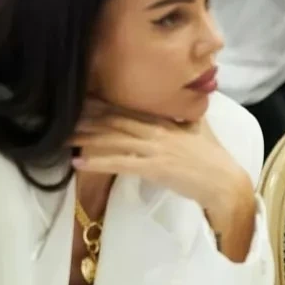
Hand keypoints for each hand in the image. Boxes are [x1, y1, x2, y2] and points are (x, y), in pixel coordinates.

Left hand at [72, 114, 254, 257]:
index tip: (80, 102)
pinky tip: (79, 163)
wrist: (226, 183)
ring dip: (85, 139)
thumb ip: (183, 117)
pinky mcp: (155, 168)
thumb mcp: (197, 130)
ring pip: (113, 140)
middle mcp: (156, 130)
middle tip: (59, 117)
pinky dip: (98, 162)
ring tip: (62, 139)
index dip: (101, 105)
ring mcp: (155, 148)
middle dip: (86, 119)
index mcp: (164, 120)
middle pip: (114, 121)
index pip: (127, 109)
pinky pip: (120, 163)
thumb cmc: (213, 159)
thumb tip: (178, 108)